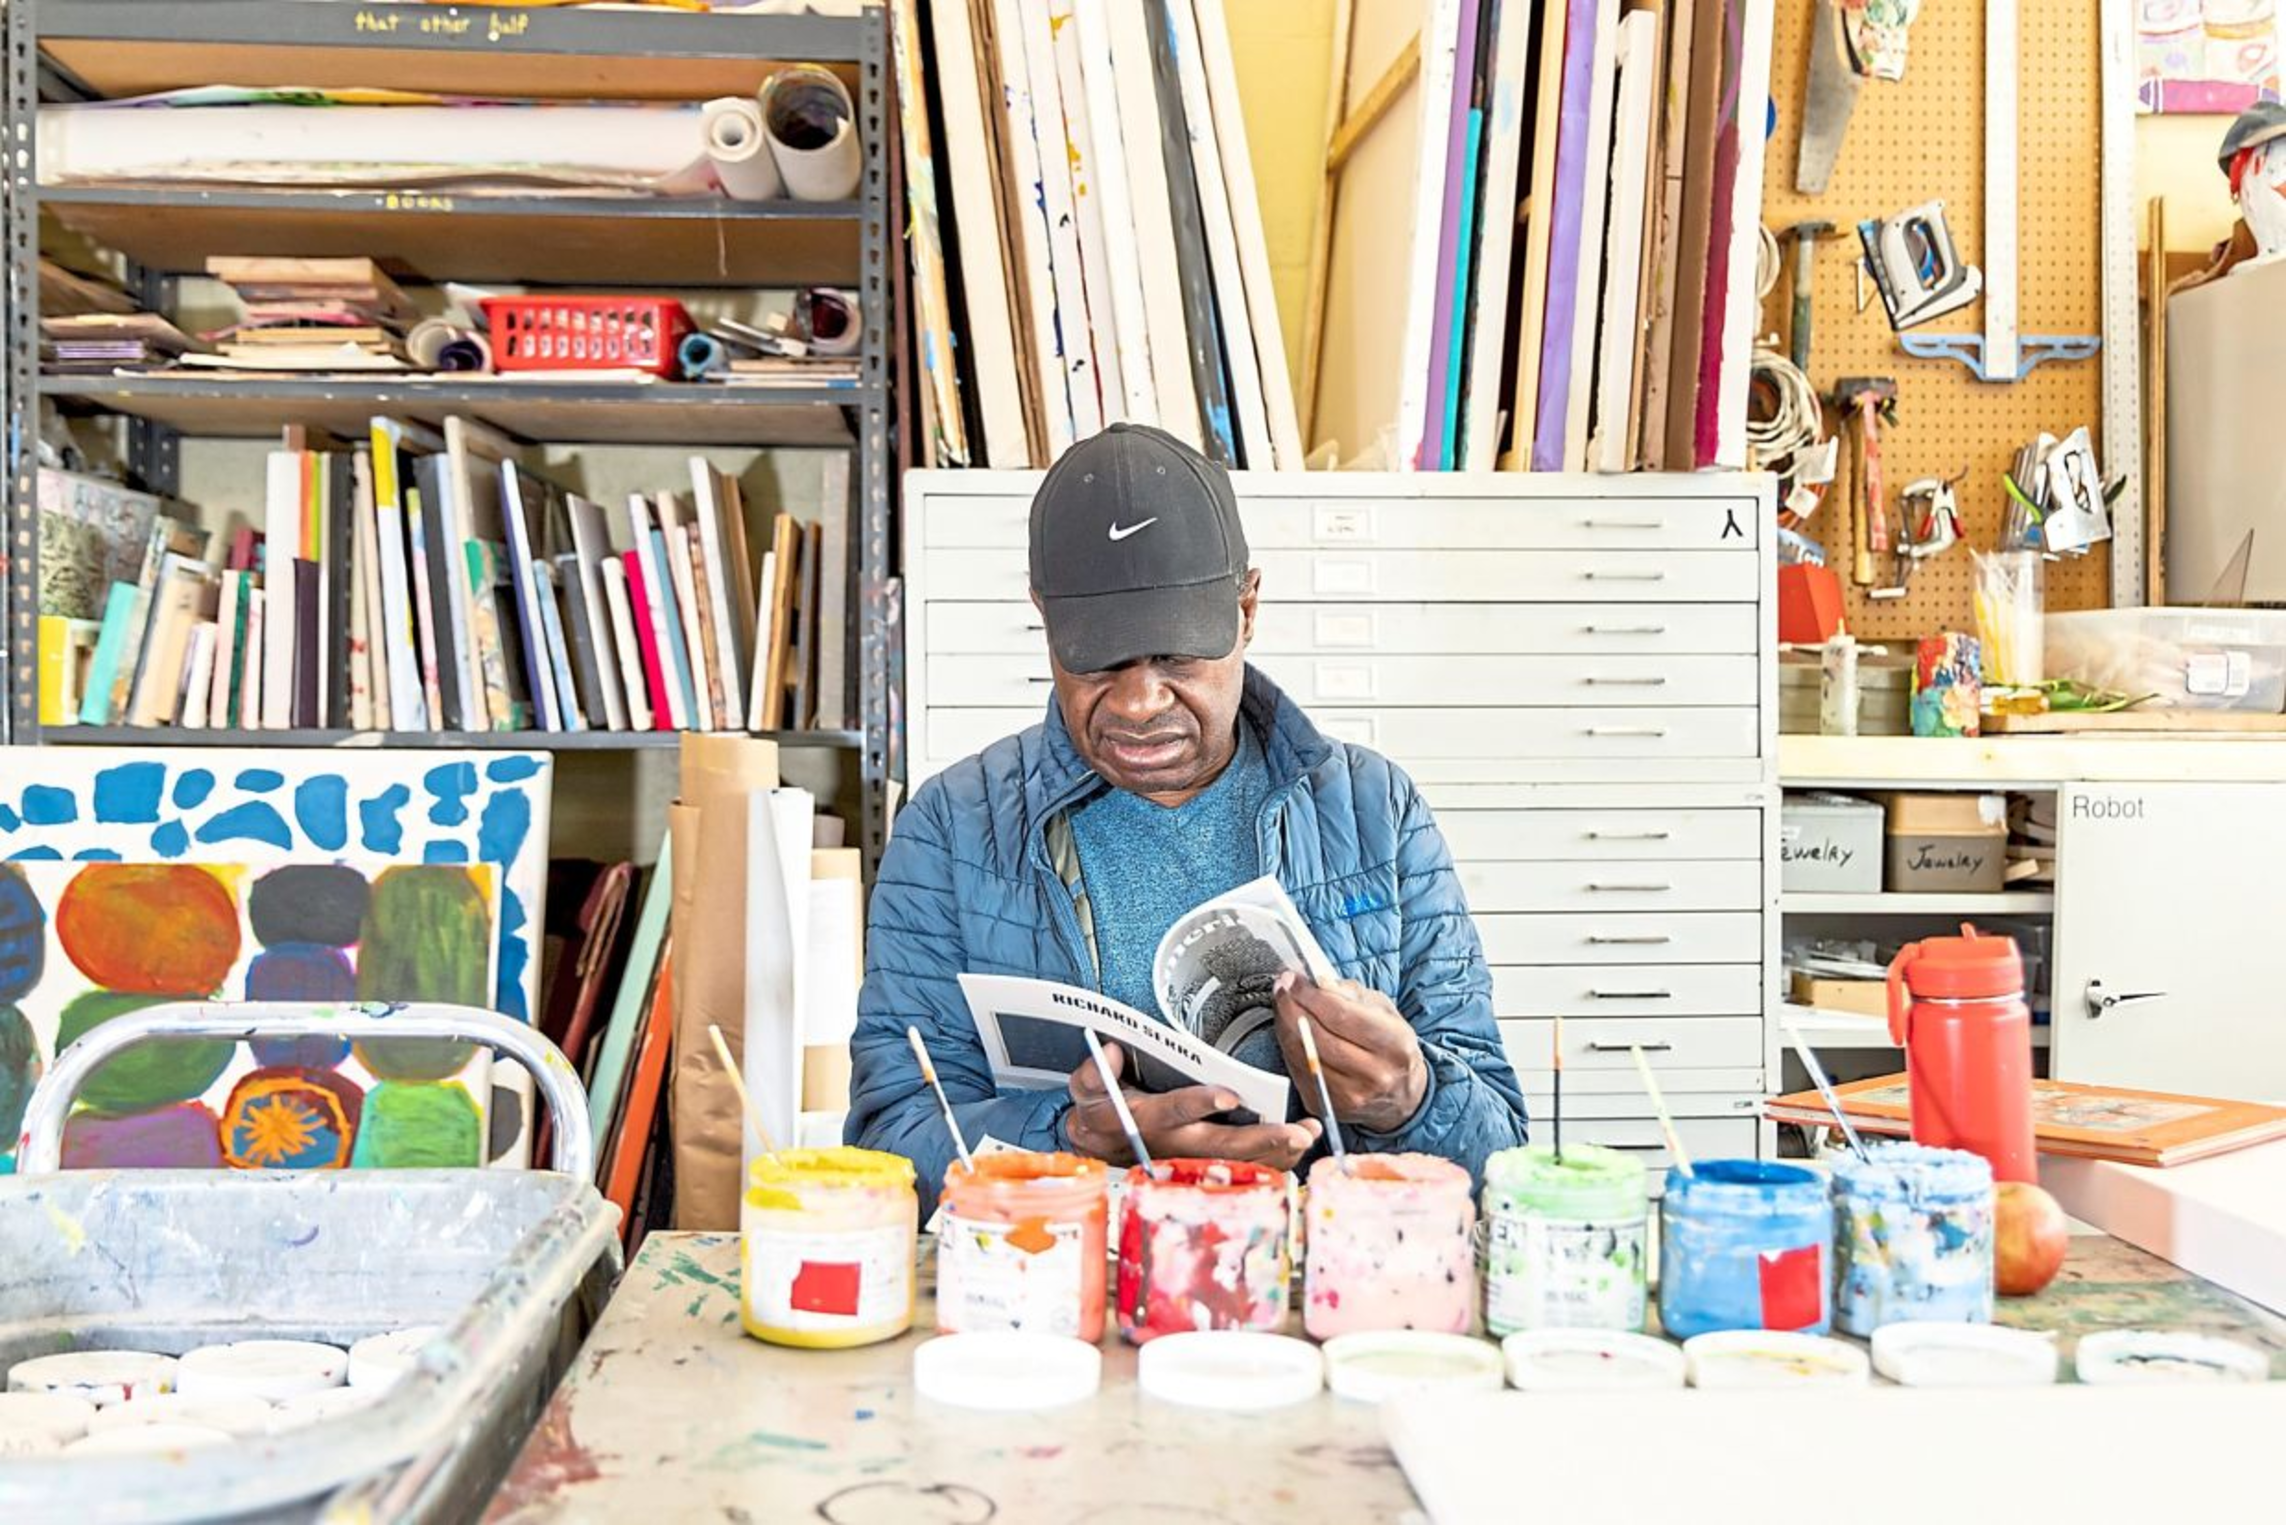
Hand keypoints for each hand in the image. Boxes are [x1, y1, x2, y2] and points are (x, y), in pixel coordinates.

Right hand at [1064, 1041, 1321, 1169]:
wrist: (1096, 1148)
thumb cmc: (1099, 1110)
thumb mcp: (1085, 1088)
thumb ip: (1094, 1072)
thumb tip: (1112, 1054)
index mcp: (1145, 1121)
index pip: (1173, 1112)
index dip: (1200, 1104)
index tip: (1231, 1096)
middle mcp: (1173, 1146)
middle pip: (1220, 1146)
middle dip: (1261, 1139)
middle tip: (1296, 1131)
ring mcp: (1191, 1160)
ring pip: (1238, 1161)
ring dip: (1275, 1151)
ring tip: (1307, 1135)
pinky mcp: (1202, 1167)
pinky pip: (1242, 1169)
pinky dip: (1272, 1162)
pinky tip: (1298, 1150)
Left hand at [1273, 973, 1427, 1134]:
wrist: (1401, 1094)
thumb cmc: (1390, 1046)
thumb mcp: (1383, 1011)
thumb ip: (1350, 993)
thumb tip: (1317, 982)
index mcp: (1394, 1045)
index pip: (1342, 1016)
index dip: (1311, 995)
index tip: (1294, 979)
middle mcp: (1375, 1075)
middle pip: (1318, 1037)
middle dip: (1293, 1007)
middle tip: (1283, 988)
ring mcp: (1350, 1096)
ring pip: (1304, 1055)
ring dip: (1285, 1026)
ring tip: (1283, 1005)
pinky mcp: (1328, 1106)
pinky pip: (1297, 1071)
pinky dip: (1288, 1047)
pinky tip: (1289, 1030)